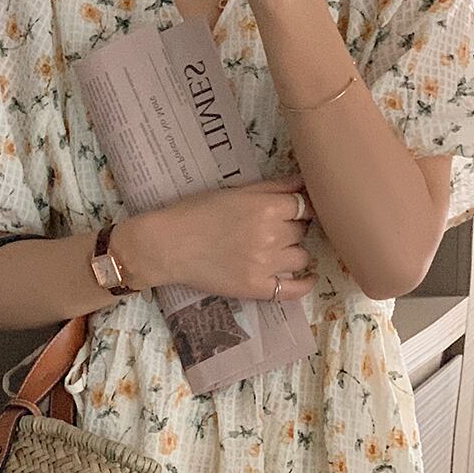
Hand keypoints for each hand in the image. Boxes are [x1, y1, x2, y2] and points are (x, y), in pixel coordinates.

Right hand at [123, 178, 315, 301]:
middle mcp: (271, 236)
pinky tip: (306, 278)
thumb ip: (273, 186)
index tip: (292, 210)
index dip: (299, 207)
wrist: (167, 245)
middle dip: (292, 228)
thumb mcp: (235, 191)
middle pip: (303, 230)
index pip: (304, 206)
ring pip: (301, 257)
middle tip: (271, 229)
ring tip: (274, 250)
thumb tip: (305, 182)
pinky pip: (293, 290)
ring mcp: (265, 265)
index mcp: (267, 207)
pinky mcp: (256, 287)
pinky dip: (304, 284)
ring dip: (293, 252)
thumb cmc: (196, 213)